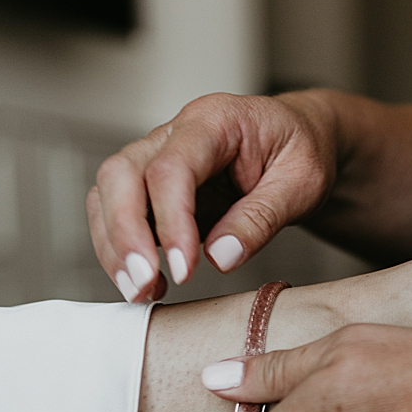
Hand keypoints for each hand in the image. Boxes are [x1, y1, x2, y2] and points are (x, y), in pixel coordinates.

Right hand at [88, 91, 339, 300]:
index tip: (184, 270)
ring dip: (115, 246)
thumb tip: (221, 258)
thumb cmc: (303, 151)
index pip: (172, 167)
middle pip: (121, 174)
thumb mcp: (302, 183)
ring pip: (109, 193)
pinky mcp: (154, 186)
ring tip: (140, 291)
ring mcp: (157, 157)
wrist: (301, 139)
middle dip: (124, 233)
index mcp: (214, 120)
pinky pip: (120, 211)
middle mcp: (174, 133)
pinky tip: (145, 281)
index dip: (171, 220)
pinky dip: (122, 247)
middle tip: (144, 283)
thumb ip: (263, 217)